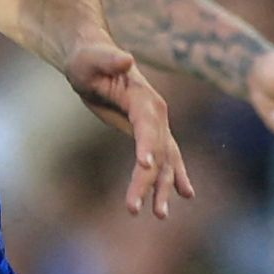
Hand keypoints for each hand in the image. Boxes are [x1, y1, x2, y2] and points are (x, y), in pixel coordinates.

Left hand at [66, 45, 195, 216]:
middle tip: (134, 208)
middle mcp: (156, 113)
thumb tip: (125, 58)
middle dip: (148, 181)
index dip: (147, 146)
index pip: (148, 127)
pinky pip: (167, 158)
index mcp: (143, 98)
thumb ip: (109, 59)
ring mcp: (156, 124)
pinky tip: (184, 195)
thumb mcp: (91, 59)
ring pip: (165, 161)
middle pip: (157, 152)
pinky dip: (174, 177)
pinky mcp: (151, 133)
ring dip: (162, 188)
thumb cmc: (88, 60)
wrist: (94, 58)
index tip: (144, 166)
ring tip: (159, 215)